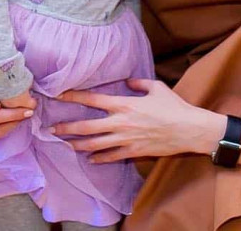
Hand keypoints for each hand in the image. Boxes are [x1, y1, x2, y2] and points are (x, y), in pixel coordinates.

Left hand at [51, 79, 223, 163]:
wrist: (189, 129)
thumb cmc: (173, 106)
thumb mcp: (155, 87)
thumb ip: (137, 83)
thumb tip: (127, 81)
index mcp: (124, 103)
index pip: (93, 99)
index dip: (74, 96)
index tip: (59, 95)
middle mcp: (121, 122)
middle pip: (87, 126)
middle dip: (67, 127)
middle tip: (51, 129)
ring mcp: (126, 139)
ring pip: (95, 144)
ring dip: (78, 145)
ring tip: (65, 145)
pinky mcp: (134, 152)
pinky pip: (112, 157)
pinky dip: (99, 158)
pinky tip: (90, 159)